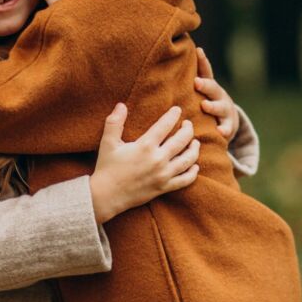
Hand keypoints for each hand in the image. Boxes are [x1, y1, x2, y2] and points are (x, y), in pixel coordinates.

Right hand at [89, 104, 198, 223]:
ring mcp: (163, 175)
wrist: (106, 196)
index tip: (177, 109)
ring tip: (195, 142)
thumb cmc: (107, 168)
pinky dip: (193, 172)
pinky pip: (185, 180)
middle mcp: (157, 160)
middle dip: (188, 129)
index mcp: (145, 146)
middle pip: (182, 140)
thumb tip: (121, 105)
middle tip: (188, 124)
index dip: (173, 115)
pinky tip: (195, 166)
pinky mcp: (164, 187)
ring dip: (194, 149)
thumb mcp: (108, 143)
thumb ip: (114, 122)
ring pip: (188, 159)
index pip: (165, 125)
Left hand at [194, 47, 238, 142]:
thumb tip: (165, 62)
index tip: (198, 50)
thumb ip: (187, 81)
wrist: (226, 124)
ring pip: (220, 107)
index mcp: (209, 87)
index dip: (203, 61)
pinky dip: (224, 130)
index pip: (206, 71)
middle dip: (205, 85)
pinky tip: (220, 132)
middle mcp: (218, 96)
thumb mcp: (199, 92)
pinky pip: (227, 128)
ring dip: (213, 106)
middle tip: (196, 82)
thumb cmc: (204, 104)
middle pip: (213, 88)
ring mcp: (225, 110)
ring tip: (204, 105)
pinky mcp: (228, 126)